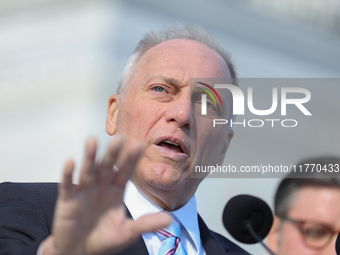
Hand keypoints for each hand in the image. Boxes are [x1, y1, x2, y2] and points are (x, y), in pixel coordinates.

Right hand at [43, 136, 170, 254]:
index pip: (125, 171)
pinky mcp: (68, 199)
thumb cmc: (103, 240)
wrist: (79, 251)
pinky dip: (68, 174)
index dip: (131, 159)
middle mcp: (101, 186)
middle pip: (107, 166)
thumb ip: (145, 224)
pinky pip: (67, 185)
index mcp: (116, 191)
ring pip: (87, 170)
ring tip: (93, 141)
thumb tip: (170, 219)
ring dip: (90, 156)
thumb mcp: (127, 232)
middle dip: (113, 153)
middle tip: (119, 138)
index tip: (139, 145)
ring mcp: (84, 191)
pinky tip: (71, 163)